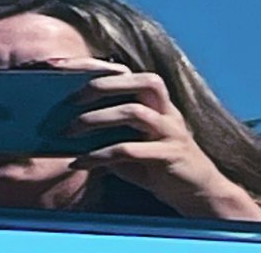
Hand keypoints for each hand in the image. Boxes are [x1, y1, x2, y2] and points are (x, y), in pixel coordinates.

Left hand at [60, 59, 260, 221]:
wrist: (202, 195)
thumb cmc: (160, 167)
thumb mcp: (134, 145)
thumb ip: (110, 134)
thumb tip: (69, 129)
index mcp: (155, 100)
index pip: (123, 71)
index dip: (91, 65)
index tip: (58, 65)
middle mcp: (165, 109)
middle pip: (138, 80)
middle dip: (102, 84)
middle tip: (71, 98)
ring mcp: (170, 130)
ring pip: (133, 111)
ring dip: (98, 119)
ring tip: (69, 130)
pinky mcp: (170, 155)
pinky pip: (131, 150)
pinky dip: (102, 155)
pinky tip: (82, 162)